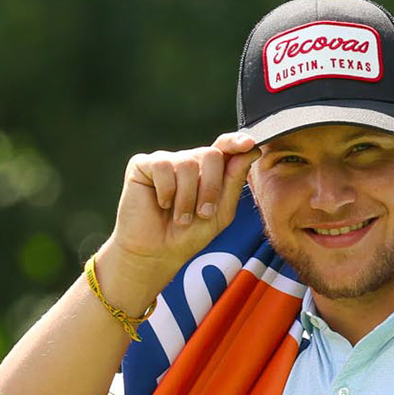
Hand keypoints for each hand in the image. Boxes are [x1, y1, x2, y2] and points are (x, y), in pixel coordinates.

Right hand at [98, 130, 259, 299]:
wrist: (157, 253)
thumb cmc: (188, 235)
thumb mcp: (220, 213)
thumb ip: (234, 182)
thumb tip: (250, 150)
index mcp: (209, 171)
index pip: (225, 147)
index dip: (236, 142)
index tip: (249, 143)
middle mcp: (188, 161)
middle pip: (211, 155)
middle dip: (211, 188)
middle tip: (202, 213)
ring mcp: (166, 161)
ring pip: (188, 164)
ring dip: (187, 198)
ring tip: (181, 217)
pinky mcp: (143, 164)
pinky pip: (162, 167)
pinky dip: (167, 193)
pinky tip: (161, 204)